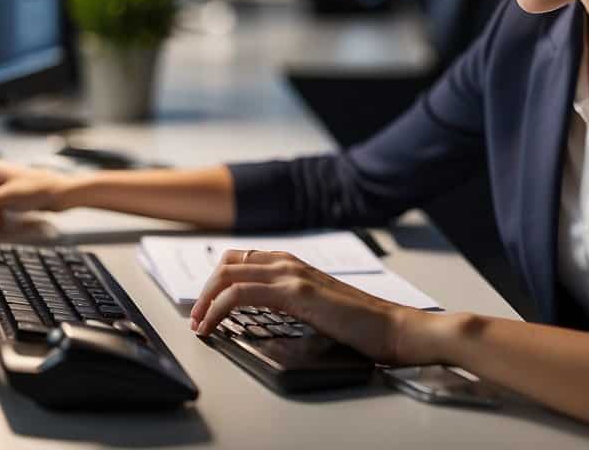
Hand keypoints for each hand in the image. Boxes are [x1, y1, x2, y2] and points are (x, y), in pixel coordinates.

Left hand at [188, 248, 423, 364]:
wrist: (392, 327)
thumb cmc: (359, 323)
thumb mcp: (314, 307)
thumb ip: (289, 301)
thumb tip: (259, 312)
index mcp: (292, 263)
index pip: (239, 260)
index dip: (216, 282)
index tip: (205, 307)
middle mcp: (288, 262)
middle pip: (227, 264)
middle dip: (205, 290)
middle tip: (196, 317)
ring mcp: (291, 274)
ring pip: (228, 276)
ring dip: (206, 300)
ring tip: (199, 324)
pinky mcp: (296, 292)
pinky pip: (241, 294)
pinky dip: (218, 309)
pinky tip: (212, 326)